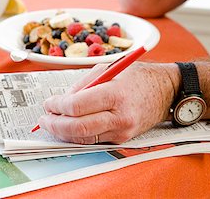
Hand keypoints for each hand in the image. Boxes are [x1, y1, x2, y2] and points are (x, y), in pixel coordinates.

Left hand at [38, 62, 179, 143]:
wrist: (165, 91)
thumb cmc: (137, 77)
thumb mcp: (108, 69)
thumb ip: (83, 85)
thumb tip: (61, 100)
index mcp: (115, 93)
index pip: (77, 106)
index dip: (57, 106)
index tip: (48, 103)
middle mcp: (120, 116)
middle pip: (78, 127)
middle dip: (55, 124)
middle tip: (44, 118)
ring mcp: (122, 130)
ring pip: (84, 138)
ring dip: (63, 132)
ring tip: (52, 123)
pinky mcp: (123, 138)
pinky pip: (95, 140)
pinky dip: (78, 135)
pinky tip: (69, 127)